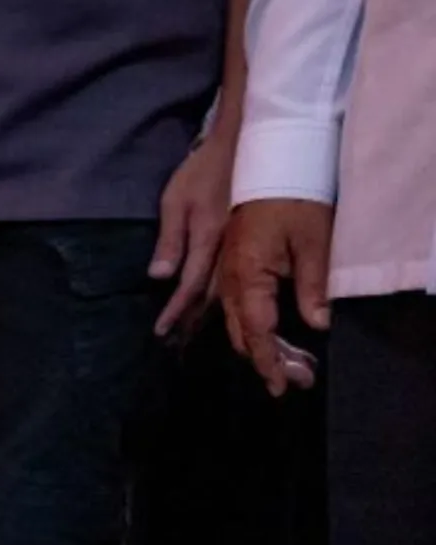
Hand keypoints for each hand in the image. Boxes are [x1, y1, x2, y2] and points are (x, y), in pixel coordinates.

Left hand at [152, 133, 237, 338]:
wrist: (248, 142)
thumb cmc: (205, 169)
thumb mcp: (177, 199)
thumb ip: (170, 239)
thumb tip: (159, 276)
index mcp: (208, 239)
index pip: (189, 285)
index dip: (176, 310)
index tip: (162, 332)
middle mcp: (230, 249)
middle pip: (212, 294)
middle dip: (195, 320)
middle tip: (180, 346)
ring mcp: (246, 245)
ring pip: (232, 288)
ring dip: (215, 312)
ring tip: (200, 335)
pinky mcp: (255, 239)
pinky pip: (244, 274)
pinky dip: (235, 294)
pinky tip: (232, 307)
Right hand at [216, 198, 333, 394]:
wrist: (267, 159)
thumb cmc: (293, 195)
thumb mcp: (313, 239)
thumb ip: (312, 285)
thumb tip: (318, 324)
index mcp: (245, 274)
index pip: (256, 330)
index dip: (269, 360)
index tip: (283, 385)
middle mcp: (228, 279)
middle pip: (241, 333)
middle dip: (267, 361)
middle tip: (297, 381)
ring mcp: (227, 272)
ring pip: (236, 323)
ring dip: (260, 347)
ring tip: (290, 365)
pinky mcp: (232, 266)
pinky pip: (236, 308)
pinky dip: (253, 328)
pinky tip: (270, 337)